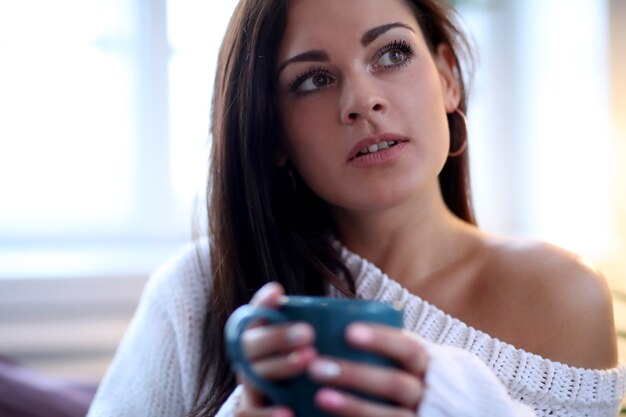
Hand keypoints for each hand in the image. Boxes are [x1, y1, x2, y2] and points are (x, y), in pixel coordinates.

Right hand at [234, 282, 316, 416]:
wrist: (295, 414)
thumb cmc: (309, 380)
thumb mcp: (311, 354)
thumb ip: (320, 336)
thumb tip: (353, 312)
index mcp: (261, 342)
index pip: (254, 317)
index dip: (261, 304)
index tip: (278, 292)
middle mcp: (249, 363)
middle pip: (251, 344)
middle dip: (278, 335)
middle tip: (308, 332)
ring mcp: (249, 389)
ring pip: (251, 375)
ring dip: (279, 365)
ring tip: (309, 359)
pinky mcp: (250, 413)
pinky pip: (246, 414)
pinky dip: (265, 415)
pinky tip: (289, 413)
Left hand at [307, 323, 428, 416]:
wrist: (431, 410)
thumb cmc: (404, 375)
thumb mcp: (403, 359)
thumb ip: (380, 346)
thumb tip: (326, 321)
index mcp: (426, 366)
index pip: (409, 350)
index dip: (382, 340)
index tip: (348, 332)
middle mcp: (426, 394)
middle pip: (395, 385)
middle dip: (355, 375)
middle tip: (316, 367)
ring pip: (392, 416)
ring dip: (353, 405)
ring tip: (320, 397)